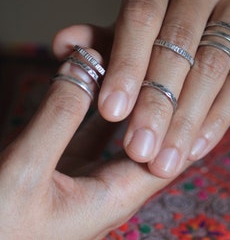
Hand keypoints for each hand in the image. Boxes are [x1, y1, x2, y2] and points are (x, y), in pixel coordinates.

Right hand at [0, 50, 182, 238]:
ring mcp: (92, 173)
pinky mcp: (70, 165)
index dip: (181, 112)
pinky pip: (93, 126)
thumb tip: (83, 65)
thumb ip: (58, 119)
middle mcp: (113, 184)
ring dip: (120, 91)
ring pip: (119, 126)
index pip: (171, 151)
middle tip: (153, 53)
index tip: (185, 74)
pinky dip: (92, 100)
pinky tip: (94, 75)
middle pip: (146, 132)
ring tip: (123, 57)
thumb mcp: (25, 172)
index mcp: (118, 195)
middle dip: (148, 91)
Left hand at [53, 0, 229, 178]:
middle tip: (140, 149)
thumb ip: (103, 40)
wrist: (219, 13)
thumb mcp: (131, 31)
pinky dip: (221, 116)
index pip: (139, 17)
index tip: (112, 112)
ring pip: (213, 66)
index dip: (126, 66)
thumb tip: (66, 45)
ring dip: (187, 119)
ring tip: (166, 159)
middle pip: (177, 45)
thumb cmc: (166, 24)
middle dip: (157, 103)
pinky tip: (197, 146)